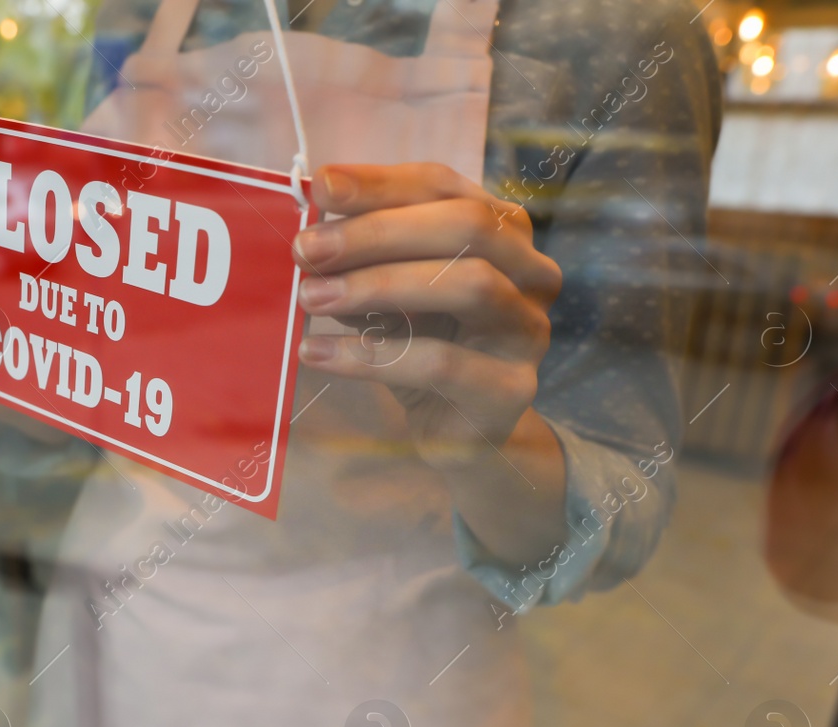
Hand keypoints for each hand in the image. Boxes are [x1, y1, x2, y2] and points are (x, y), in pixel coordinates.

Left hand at [292, 163, 561, 468]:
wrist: (457, 431)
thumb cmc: (420, 344)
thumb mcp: (386, 291)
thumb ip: (362, 258)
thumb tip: (311, 235)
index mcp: (502, 229)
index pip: (444, 186)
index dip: (381, 183)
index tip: (320, 185)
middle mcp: (531, 270)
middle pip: (466, 226)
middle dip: (377, 232)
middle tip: (306, 250)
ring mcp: (529, 329)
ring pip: (470, 285)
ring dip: (378, 285)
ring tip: (310, 298)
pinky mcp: (512, 388)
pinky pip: (441, 363)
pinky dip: (371, 356)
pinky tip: (318, 353)